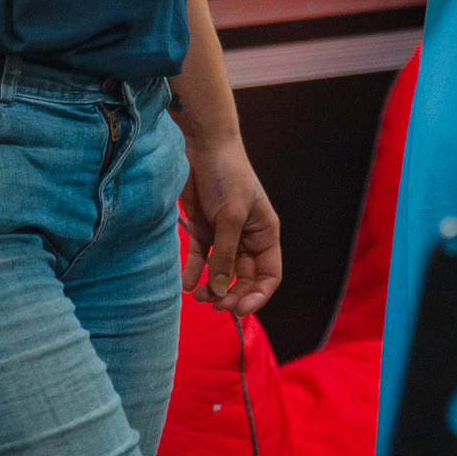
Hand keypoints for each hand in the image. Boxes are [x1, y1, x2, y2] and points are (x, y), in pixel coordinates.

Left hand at [179, 128, 281, 313]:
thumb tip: (221, 291)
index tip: (240, 309)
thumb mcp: (230, 216)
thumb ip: (225, 255)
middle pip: (244, 278)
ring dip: (212, 287)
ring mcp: (224, 235)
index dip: (258, 294)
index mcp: (265, 234)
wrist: (202, 146)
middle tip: (215, 304)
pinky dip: (195, 271)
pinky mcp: (202, 228)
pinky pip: (200, 257)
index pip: (269, 274)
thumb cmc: (227, 175)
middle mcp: (247, 238)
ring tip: (199, 296)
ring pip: (222, 271)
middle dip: (232, 294)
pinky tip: (187, 285)